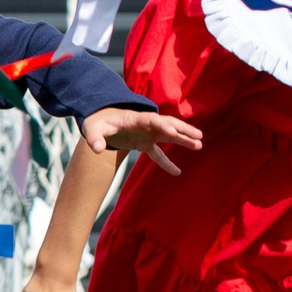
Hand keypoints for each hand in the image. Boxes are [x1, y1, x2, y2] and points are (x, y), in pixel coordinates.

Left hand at [82, 106, 202, 176]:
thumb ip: (94, 138)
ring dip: (183, 139)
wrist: (99, 120)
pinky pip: (158, 153)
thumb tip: (98, 149)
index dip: (161, 125)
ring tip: (199, 145)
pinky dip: (166, 162)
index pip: (150, 120)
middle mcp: (144, 124)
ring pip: (169, 135)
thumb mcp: (92, 129)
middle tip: (198, 136)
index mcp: (133, 118)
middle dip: (182, 130)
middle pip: (167, 124)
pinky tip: (177, 172)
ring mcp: (146, 133)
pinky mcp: (145, 143)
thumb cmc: (96, 123)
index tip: (173, 132)